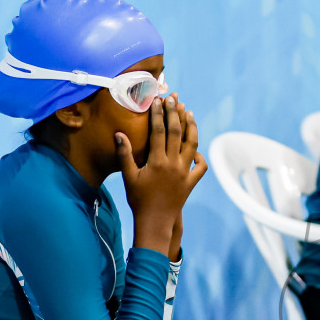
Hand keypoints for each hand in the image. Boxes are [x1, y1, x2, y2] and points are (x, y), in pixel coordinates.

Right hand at [119, 95, 206, 253]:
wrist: (155, 222)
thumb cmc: (138, 200)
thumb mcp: (129, 177)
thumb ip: (125, 154)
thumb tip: (119, 134)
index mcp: (157, 161)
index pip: (159, 131)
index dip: (158, 113)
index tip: (158, 100)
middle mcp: (173, 164)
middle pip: (176, 132)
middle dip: (175, 113)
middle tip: (174, 98)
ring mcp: (184, 173)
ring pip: (192, 145)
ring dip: (191, 127)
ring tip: (189, 112)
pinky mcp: (191, 182)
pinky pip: (200, 167)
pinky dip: (199, 156)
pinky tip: (195, 149)